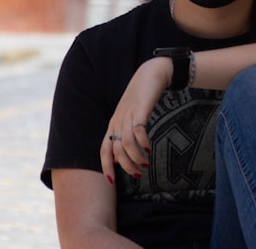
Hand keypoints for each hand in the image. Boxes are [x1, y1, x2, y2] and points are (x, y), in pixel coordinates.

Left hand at [100, 56, 170, 182]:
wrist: (151, 73)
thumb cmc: (141, 97)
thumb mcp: (130, 116)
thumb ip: (125, 133)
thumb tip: (121, 156)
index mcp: (113, 125)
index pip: (104, 150)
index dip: (106, 167)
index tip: (111, 182)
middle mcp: (118, 121)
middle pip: (115, 150)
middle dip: (125, 166)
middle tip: (138, 174)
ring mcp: (128, 115)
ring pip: (125, 143)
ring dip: (135, 157)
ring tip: (145, 163)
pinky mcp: (140, 109)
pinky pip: (138, 131)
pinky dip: (143, 143)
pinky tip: (149, 147)